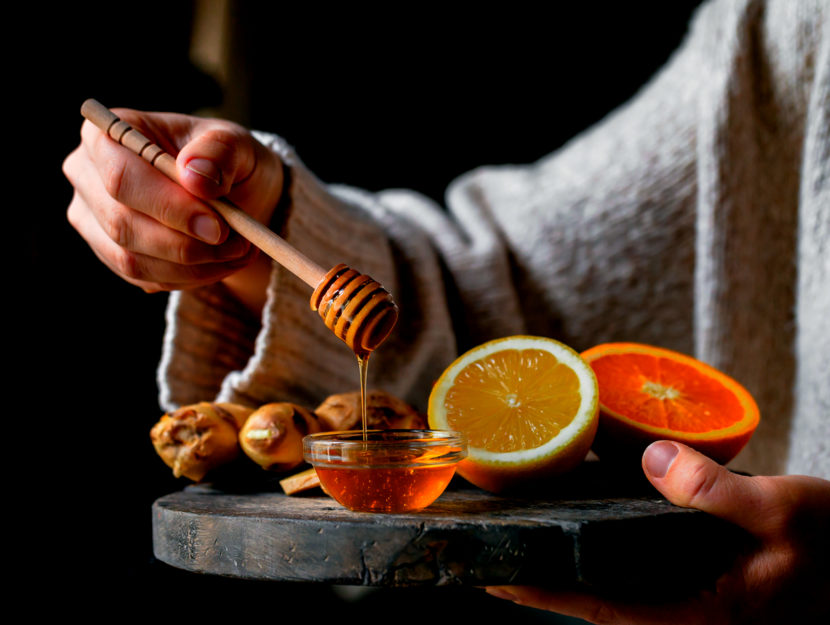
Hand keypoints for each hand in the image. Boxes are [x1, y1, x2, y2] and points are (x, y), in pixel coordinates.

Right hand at [62, 108, 283, 294]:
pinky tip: (222, 263)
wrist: (230, 191)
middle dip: (185, 244)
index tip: (218, 226)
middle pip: (121, 224)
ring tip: (238, 253)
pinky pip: (144, 277)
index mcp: (106, 134)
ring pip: (132, 259)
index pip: (121, 176)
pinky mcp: (109, 253)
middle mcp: (87, 176)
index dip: (168, 206)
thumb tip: (195, 176)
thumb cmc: (224, 159)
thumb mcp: (234, 143)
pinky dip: (189, 277)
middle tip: (237, 245)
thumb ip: (219, 152)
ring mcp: (92, 219)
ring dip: (193, 266)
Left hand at [485, 441, 829, 623]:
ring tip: (522, 530)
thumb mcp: (783, 511)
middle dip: (543, 578)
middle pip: (596, 596)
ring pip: (613, 578)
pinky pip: (636, 559)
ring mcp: (690, 590)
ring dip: (567, 559)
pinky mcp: (696, 570)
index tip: (496, 580)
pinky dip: (601, 540)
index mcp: (701, 611)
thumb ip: (717, 491)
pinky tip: (581, 511)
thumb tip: (652, 461)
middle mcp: (686, 606)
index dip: (545, 595)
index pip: (603, 607)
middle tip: (490, 551)